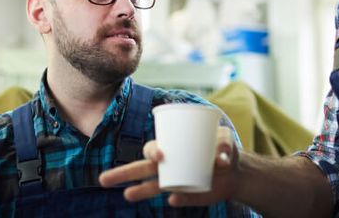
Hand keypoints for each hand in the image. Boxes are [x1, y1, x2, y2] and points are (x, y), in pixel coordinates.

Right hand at [99, 126, 239, 206]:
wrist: (236, 171)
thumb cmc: (223, 148)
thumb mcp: (226, 139)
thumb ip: (225, 143)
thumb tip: (221, 157)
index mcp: (170, 147)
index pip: (152, 149)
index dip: (152, 151)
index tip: (160, 155)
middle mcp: (167, 166)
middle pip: (140, 169)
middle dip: (121, 173)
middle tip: (102, 179)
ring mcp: (175, 182)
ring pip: (150, 187)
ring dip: (138, 191)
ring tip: (126, 195)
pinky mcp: (187, 196)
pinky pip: (178, 199)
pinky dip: (178, 199)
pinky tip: (174, 199)